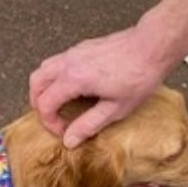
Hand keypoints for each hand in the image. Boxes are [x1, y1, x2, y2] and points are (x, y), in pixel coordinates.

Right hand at [29, 18, 168, 148]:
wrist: (151, 46)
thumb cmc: (138, 77)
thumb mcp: (116, 108)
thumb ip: (89, 125)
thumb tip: (69, 140)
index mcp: (74, 79)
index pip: (45, 103)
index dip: (49, 121)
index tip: (62, 131)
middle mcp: (68, 62)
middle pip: (36, 82)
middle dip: (38, 103)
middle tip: (52, 118)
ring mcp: (74, 52)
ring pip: (44, 68)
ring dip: (44, 87)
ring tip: (57, 103)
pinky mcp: (82, 47)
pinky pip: (57, 61)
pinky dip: (54, 76)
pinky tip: (72, 87)